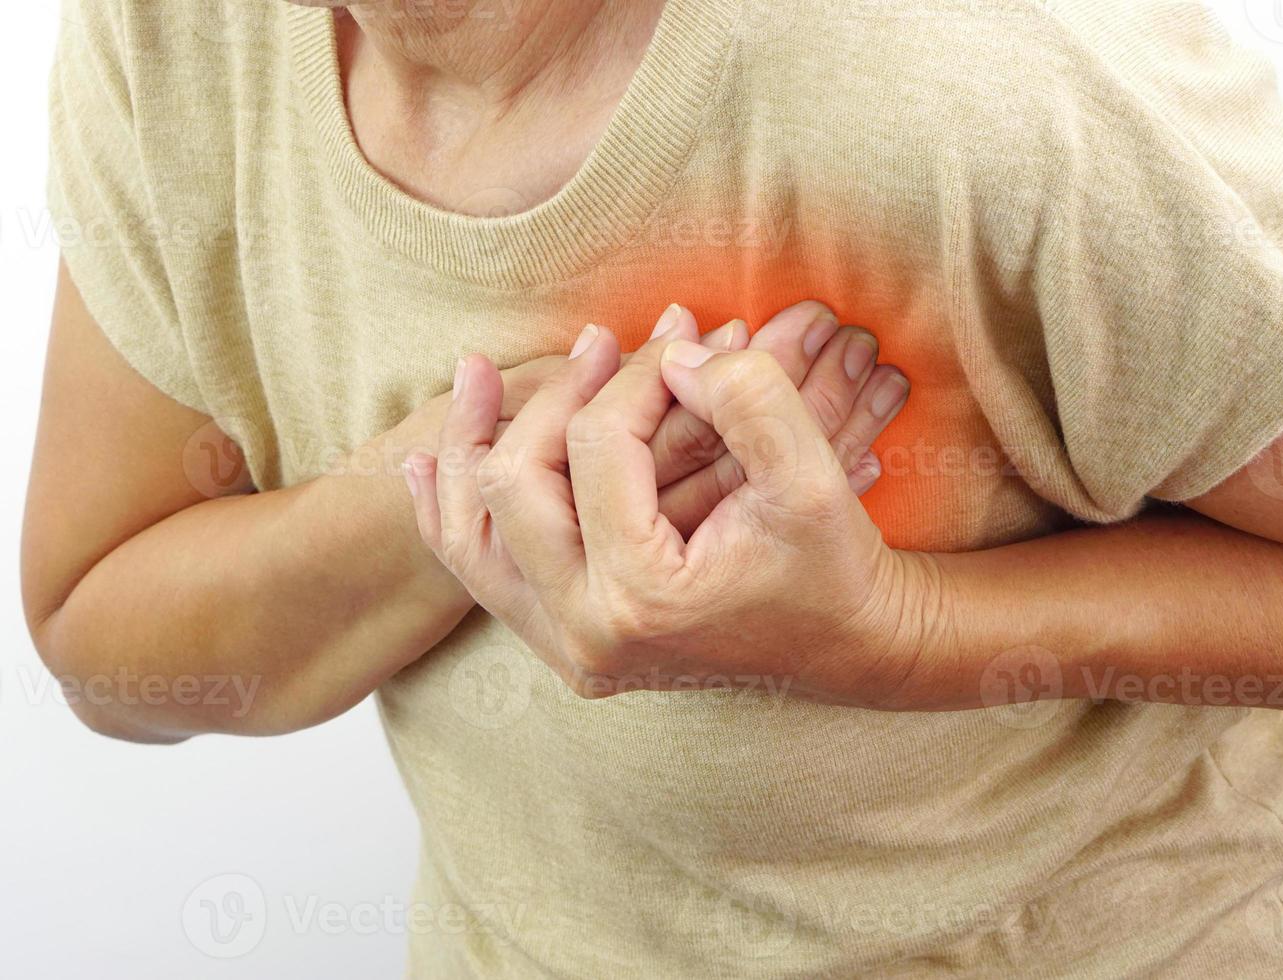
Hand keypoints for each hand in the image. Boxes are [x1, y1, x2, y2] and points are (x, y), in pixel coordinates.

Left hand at [406, 306, 931, 705]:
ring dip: (473, 448)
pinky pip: (481, 575)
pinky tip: (433, 464)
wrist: (848, 648)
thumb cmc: (835, 565)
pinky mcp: (563, 642)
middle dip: (553, 398)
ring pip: (475, 536)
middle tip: (595, 342)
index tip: (679, 337)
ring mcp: (566, 646)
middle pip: (517, 484)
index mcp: (643, 597)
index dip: (634, 376)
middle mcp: (586, 633)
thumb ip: (750, 398)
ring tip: (473, 375)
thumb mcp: (813, 476)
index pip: (600, 448)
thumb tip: (668, 353)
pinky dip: (454, 515)